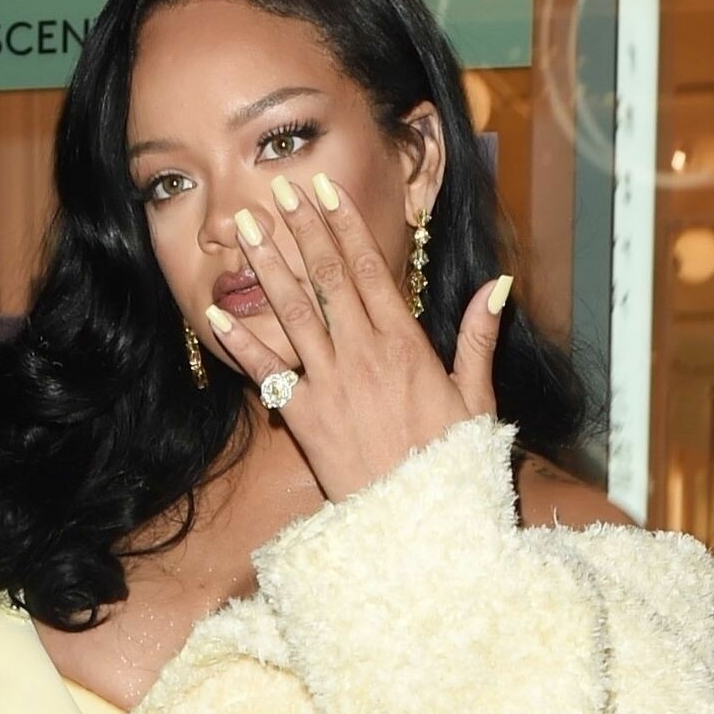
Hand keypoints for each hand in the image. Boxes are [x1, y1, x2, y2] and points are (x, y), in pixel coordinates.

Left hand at [204, 173, 508, 505]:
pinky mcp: (304, 418)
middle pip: (328, 280)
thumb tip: (498, 286)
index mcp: (406, 346)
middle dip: (302, 230)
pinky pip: (267, 373)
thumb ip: (478, 339)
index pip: (371, 271)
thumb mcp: (476, 399)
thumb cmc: (451, 464)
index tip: (325, 192)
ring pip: (294, 313)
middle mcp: (364, 356)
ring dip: (268, 267)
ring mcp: (330, 385)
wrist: (420, 523)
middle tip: (279, 190)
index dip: (345, 227)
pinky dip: (241, 343)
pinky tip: (215, 315)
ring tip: (245, 228)